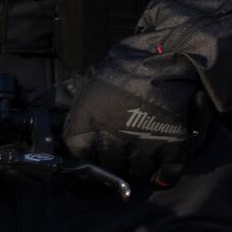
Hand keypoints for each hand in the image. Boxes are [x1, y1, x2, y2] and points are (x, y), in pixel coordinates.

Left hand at [61, 41, 209, 188]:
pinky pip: (166, 176)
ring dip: (139, 166)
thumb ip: (76, 108)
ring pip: (137, 173)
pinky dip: (164, 176)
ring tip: (144, 149)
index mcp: (87, 123)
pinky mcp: (174, 146)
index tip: (92, 167)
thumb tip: (57, 126)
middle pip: (110, 168)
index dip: (87, 165)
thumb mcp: (92, 83)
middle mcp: (113, 138)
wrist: (173, 55)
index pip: (80, 159)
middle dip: (116, 163)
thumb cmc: (130, 69)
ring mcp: (145, 144)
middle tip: (124, 152)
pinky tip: (161, 168)